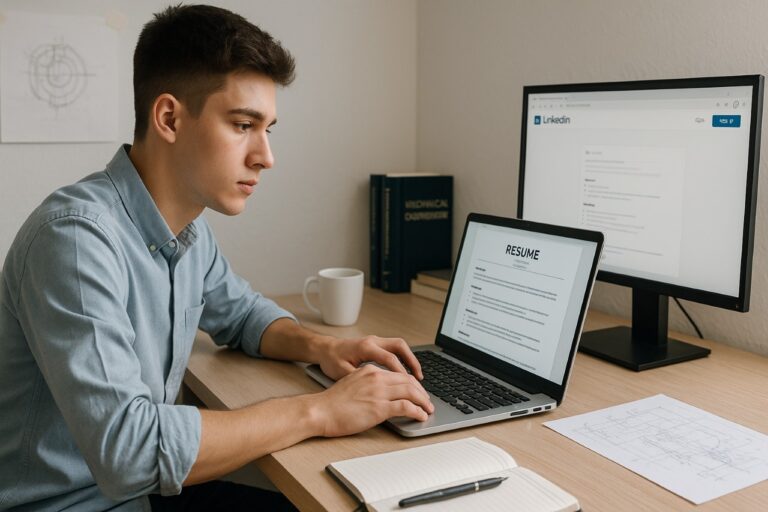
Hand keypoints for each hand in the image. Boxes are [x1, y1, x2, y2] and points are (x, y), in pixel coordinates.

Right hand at [312, 364, 433, 436]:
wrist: (319, 411)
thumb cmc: (331, 403)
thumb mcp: (351, 384)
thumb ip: (368, 385)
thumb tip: (382, 395)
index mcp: (370, 370)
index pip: (399, 374)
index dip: (412, 383)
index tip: (418, 392)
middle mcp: (376, 377)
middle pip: (408, 381)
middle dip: (422, 392)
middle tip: (427, 402)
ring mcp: (379, 392)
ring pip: (411, 392)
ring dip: (423, 402)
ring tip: (428, 409)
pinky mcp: (379, 407)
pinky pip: (406, 407)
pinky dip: (418, 411)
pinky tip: (421, 416)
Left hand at [316, 335, 423, 380]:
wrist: (324, 349)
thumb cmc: (331, 360)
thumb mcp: (342, 372)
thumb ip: (360, 379)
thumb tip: (377, 390)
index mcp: (365, 347)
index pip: (390, 359)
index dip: (401, 373)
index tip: (410, 386)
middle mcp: (372, 341)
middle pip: (400, 346)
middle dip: (412, 362)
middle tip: (420, 379)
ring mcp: (375, 341)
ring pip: (399, 346)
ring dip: (409, 359)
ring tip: (417, 376)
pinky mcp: (375, 344)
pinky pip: (394, 349)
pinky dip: (403, 359)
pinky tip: (405, 372)